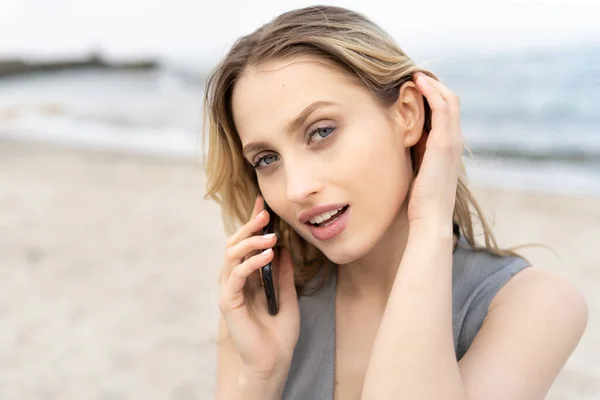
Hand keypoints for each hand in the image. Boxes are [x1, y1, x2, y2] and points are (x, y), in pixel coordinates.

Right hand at [218, 195, 299, 379]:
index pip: (246, 244)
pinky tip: (267, 254)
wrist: (274, 360)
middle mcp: (236, 280)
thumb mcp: (287, 294)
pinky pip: (236, 275)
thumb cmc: (280, 332)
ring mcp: (230, 290)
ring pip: (231, 255)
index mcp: (248, 278)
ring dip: (250, 241)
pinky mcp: (228, 302)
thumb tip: (282, 248)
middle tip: (265, 214)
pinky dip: (251, 262)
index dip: (252, 223)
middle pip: (234, 244)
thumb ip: (282, 272)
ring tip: (270, 236)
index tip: (262, 204)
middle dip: (248, 226)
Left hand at [407, 72, 463, 229]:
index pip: (445, 111)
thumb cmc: (420, 198)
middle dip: (432, 84)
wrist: (430, 218)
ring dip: (432, 83)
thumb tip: (400, 137)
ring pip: (449, 99)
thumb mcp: (416, 167)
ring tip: (414, 72)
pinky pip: (444, 108)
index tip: (412, 84)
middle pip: (450, 100)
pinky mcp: (446, 144)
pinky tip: (418, 83)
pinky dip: (432, 92)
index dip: (431, 94)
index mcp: (447, 146)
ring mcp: (453, 141)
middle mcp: (455, 140)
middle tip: (412, 73)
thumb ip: (414, 150)